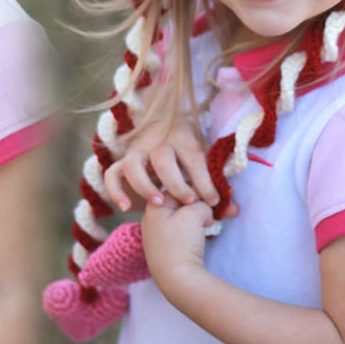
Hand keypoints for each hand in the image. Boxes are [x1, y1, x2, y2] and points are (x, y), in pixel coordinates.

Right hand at [104, 119, 220, 211]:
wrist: (160, 132)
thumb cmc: (186, 155)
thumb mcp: (203, 163)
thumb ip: (216, 187)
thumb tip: (233, 210)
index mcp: (182, 138)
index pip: (193, 157)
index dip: (204, 180)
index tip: (213, 201)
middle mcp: (157, 142)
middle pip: (163, 159)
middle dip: (176, 183)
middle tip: (188, 203)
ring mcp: (136, 152)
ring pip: (133, 164)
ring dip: (145, 186)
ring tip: (158, 204)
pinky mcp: (121, 164)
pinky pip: (111, 174)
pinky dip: (116, 191)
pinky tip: (127, 208)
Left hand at [140, 195, 213, 295]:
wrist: (177, 281)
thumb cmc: (181, 243)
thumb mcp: (193, 213)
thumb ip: (200, 204)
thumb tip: (204, 210)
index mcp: (154, 206)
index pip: (180, 188)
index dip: (201, 190)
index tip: (218, 195)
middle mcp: (153, 219)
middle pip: (184, 204)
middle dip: (208, 206)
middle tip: (231, 210)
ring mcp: (160, 236)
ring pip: (187, 219)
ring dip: (206, 217)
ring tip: (222, 221)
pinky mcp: (169, 251)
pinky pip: (186, 234)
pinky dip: (199, 231)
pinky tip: (211, 234)